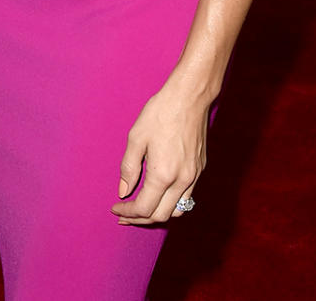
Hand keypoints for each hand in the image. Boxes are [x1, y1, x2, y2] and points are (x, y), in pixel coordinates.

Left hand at [112, 78, 210, 225]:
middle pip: (160, 215)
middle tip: (124, 213)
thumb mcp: (136, 137)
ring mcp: (194, 176)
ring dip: (158, 214)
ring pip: (177, 211)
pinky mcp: (200, 169)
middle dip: (140, 218)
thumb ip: (128, 168)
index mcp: (163, 174)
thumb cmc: (160, 113)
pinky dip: (171, 203)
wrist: (189, 97)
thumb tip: (123, 191)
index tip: (115, 208)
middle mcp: (182, 181)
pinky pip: (187, 198)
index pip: (144, 208)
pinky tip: (160, 194)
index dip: (127, 212)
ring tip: (141, 209)